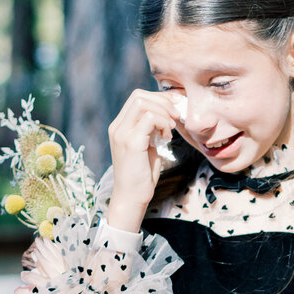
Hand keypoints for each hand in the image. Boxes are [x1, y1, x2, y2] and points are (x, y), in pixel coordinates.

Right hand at [105, 89, 187, 233]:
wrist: (131, 197)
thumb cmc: (141, 175)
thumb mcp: (147, 145)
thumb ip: (151, 129)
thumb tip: (167, 114)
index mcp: (120, 126)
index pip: (137, 98)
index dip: (159, 99)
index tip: (174, 108)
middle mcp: (117, 127)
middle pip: (139, 96)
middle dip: (162, 102)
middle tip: (176, 117)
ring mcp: (122, 134)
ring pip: (143, 103)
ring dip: (163, 112)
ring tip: (170, 129)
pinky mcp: (131, 142)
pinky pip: (150, 118)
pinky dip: (162, 123)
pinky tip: (166, 137)